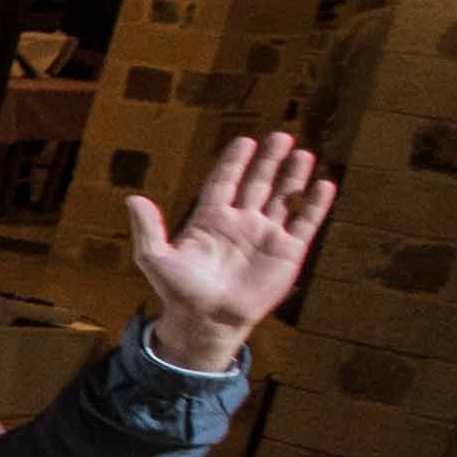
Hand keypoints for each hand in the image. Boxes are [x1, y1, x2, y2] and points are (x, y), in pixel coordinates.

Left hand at [123, 130, 331, 369]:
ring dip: (293, 176)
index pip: (224, 182)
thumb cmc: (179, 291)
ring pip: (283, 198)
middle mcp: (240, 222)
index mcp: (210, 219)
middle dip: (269, 160)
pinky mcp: (287, 252)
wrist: (207, 321)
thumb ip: (147, 228)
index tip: (244, 141)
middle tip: (281, 135)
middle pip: (257, 183)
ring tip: (303, 153)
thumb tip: (133, 198)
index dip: (234, 162)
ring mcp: (265, 236)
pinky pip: (304, 223)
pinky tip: (324, 184)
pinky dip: (315, 204)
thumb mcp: (155, 258)